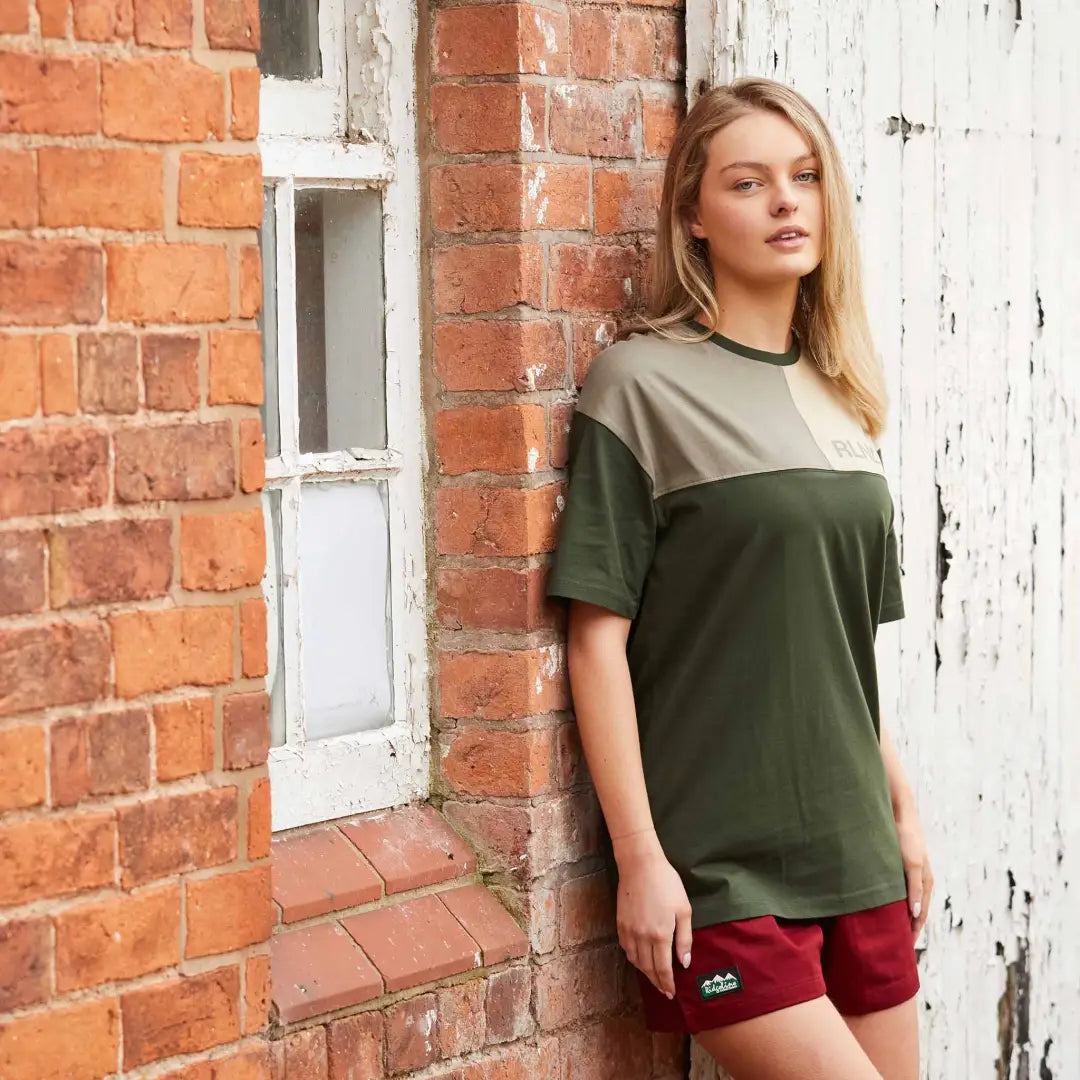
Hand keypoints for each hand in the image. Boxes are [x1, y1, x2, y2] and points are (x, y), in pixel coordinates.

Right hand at [613, 832, 692, 999]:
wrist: (640, 865)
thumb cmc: (666, 883)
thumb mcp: (683, 909)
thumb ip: (684, 939)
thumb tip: (684, 963)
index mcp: (660, 935)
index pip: (662, 969)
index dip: (667, 983)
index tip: (671, 993)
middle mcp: (642, 937)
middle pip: (648, 968)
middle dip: (657, 982)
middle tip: (664, 990)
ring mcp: (629, 930)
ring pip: (635, 960)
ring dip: (645, 972)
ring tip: (653, 977)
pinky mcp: (620, 923)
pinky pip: (626, 948)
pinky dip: (634, 958)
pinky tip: (640, 958)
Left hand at [895, 805, 932, 940]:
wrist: (898, 811)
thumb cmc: (906, 837)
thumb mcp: (911, 864)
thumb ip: (915, 888)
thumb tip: (915, 915)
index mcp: (925, 882)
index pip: (920, 915)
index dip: (913, 932)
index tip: (905, 949)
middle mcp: (919, 880)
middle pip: (913, 911)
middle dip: (906, 928)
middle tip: (895, 946)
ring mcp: (908, 873)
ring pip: (904, 902)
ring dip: (898, 916)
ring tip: (887, 931)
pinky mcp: (897, 865)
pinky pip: (896, 890)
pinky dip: (891, 902)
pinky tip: (881, 906)